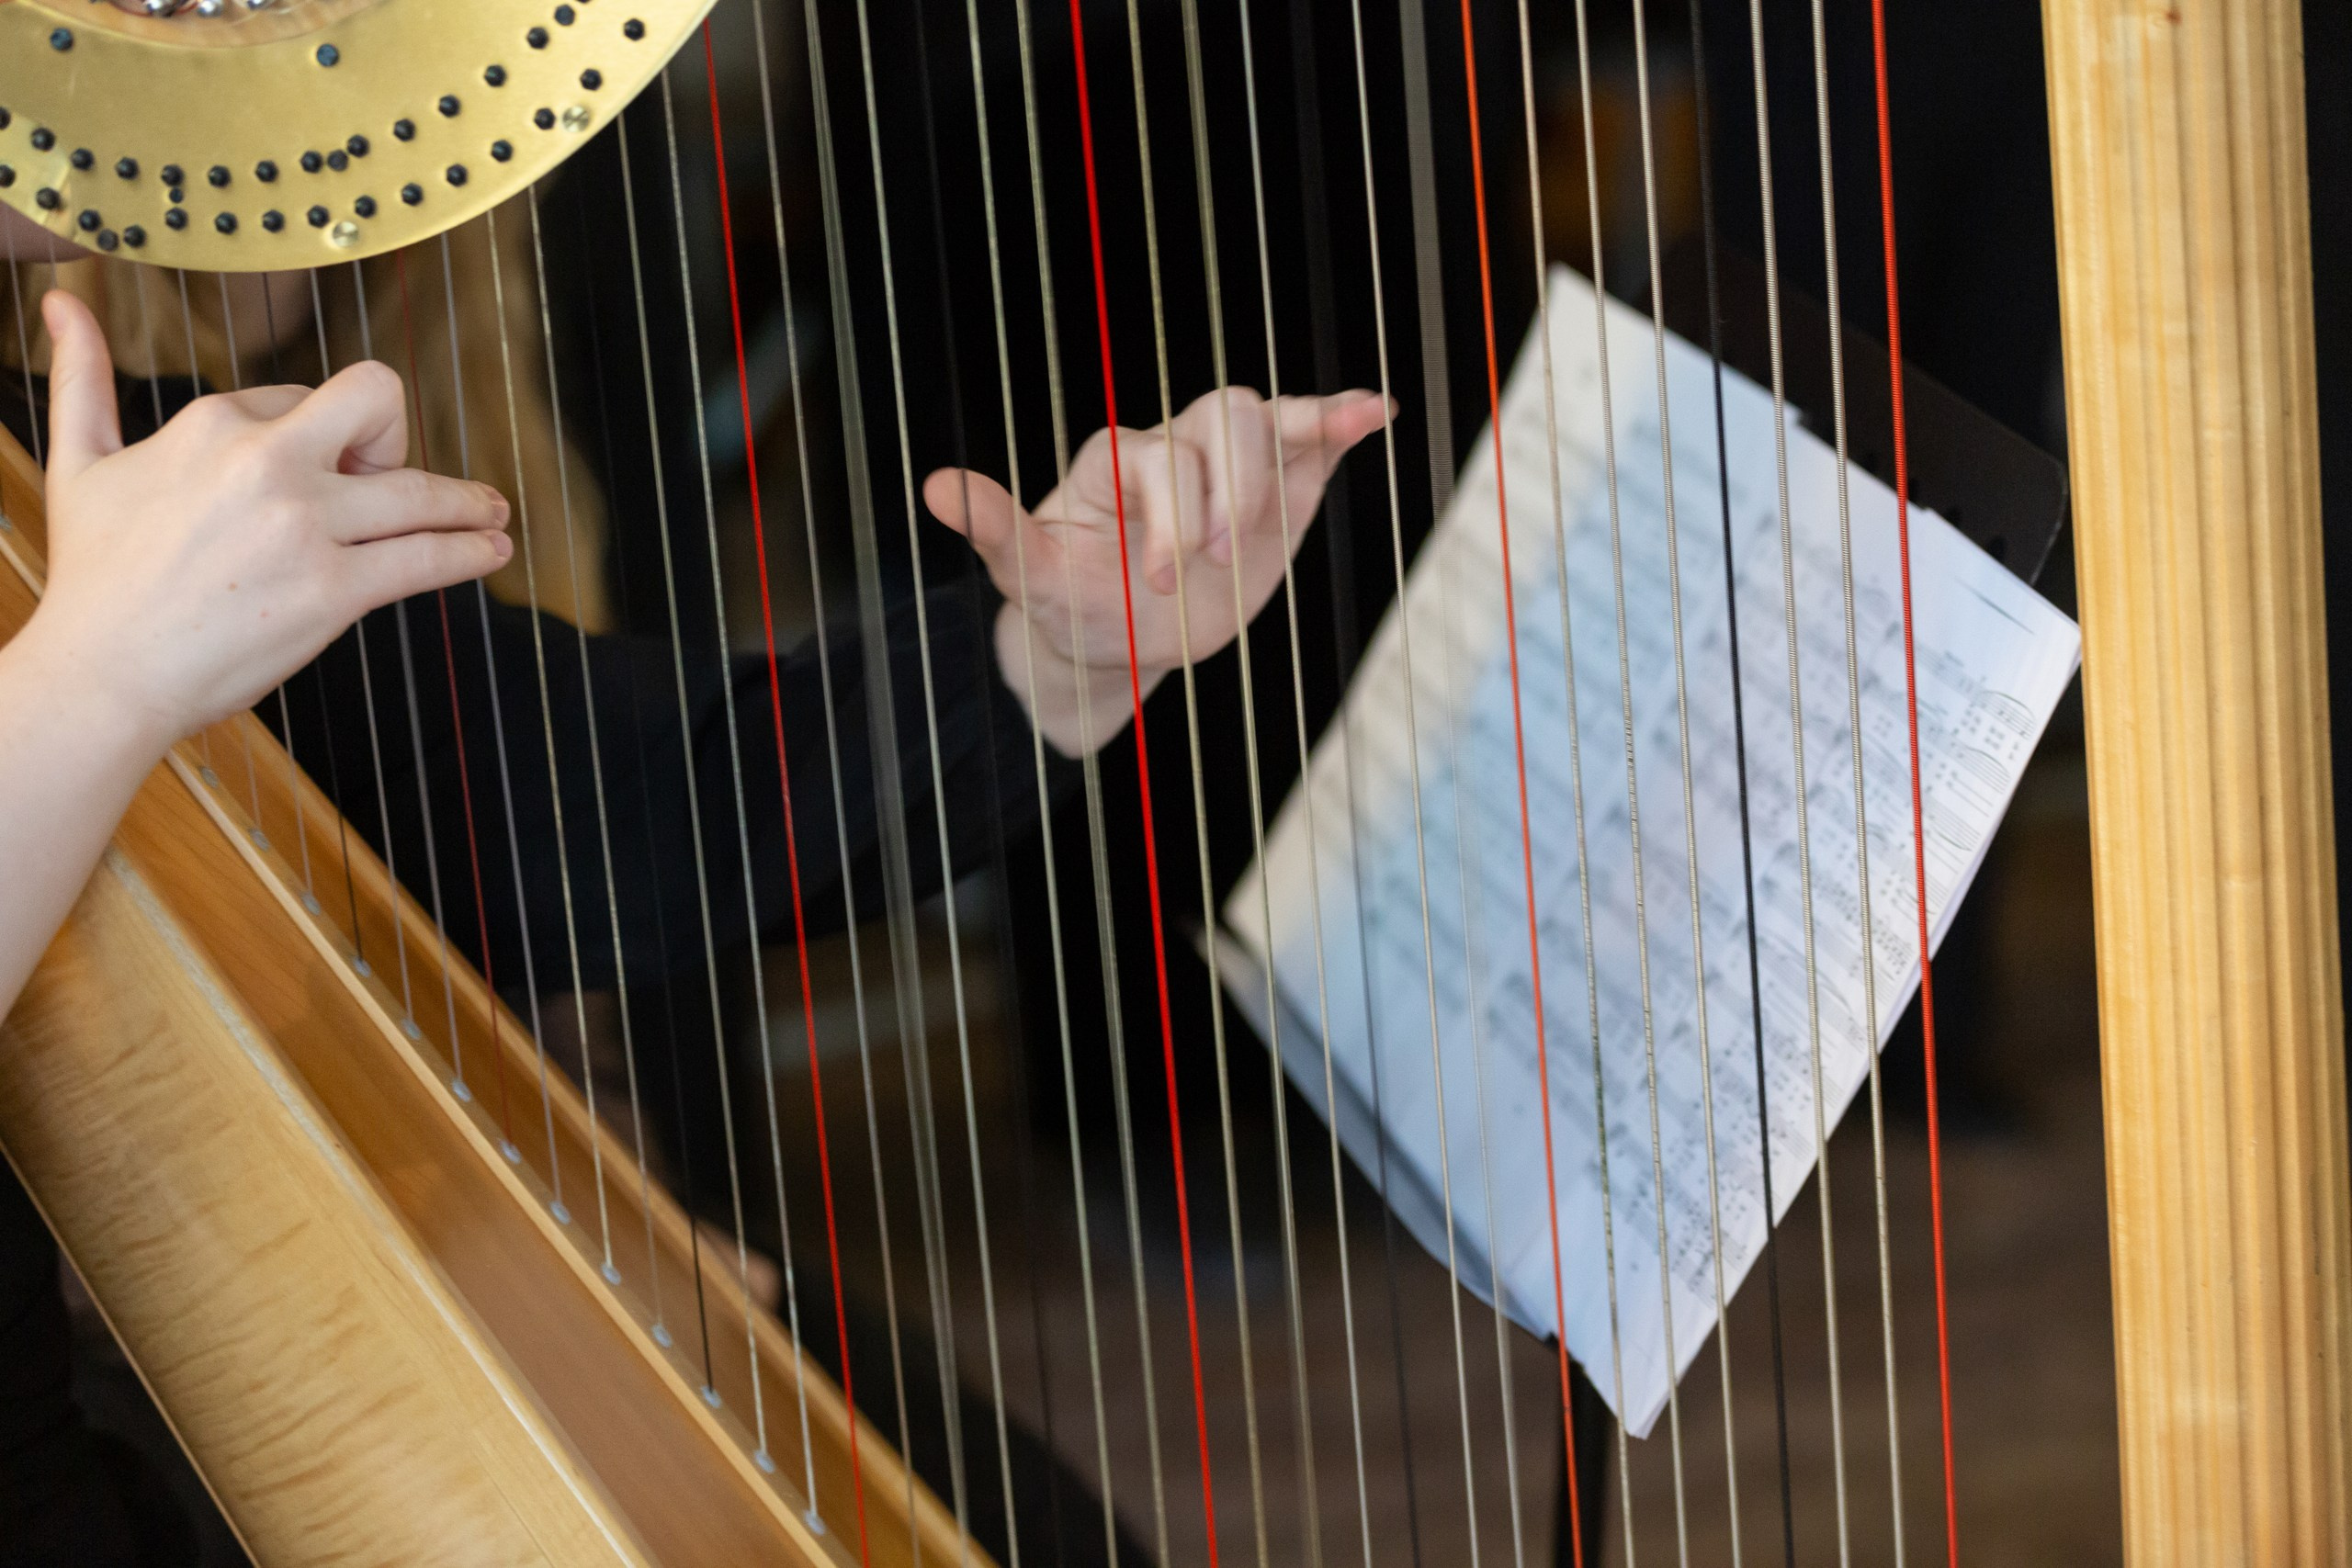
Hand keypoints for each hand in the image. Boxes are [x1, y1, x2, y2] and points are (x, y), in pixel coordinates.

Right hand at [19, 290, 510, 752]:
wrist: (102, 674)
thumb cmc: (93, 578)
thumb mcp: (79, 460)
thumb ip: (82, 377)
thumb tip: (63, 301)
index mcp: (215, 422)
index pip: (304, 400)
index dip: (318, 436)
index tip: (319, 474)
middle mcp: (266, 462)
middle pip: (378, 402)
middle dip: (394, 433)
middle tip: (396, 476)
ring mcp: (305, 526)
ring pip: (419, 490)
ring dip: (468, 503)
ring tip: (492, 512)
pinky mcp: (333, 590)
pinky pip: (427, 557)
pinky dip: (470, 552)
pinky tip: (491, 550)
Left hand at [923, 385, 1388, 754]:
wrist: (1120, 639)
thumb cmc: (1072, 601)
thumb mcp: (1030, 575)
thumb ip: (995, 529)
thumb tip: (934, 488)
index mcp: (1120, 461)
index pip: (1162, 457)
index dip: (1170, 516)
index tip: (1161, 584)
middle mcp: (1176, 448)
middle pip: (1222, 419)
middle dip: (1226, 492)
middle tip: (1210, 563)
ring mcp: (1229, 466)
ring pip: (1263, 419)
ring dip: (1273, 471)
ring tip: (1260, 532)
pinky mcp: (1277, 492)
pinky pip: (1309, 439)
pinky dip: (1344, 421)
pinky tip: (1377, 415)